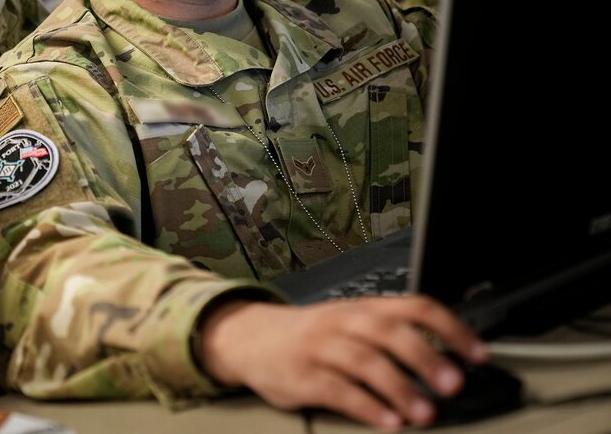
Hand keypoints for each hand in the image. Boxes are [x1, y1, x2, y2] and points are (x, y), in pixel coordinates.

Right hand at [197, 296, 488, 431]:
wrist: (250, 337)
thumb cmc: (311, 335)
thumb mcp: (351, 324)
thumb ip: (392, 337)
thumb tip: (448, 362)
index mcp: (363, 308)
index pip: (414, 306)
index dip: (451, 328)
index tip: (478, 355)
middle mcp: (343, 322)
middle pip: (388, 332)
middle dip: (425, 356)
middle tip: (453, 384)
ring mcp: (320, 348)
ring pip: (363, 361)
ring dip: (399, 387)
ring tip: (425, 413)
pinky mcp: (301, 376)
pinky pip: (337, 390)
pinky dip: (365, 407)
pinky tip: (388, 422)